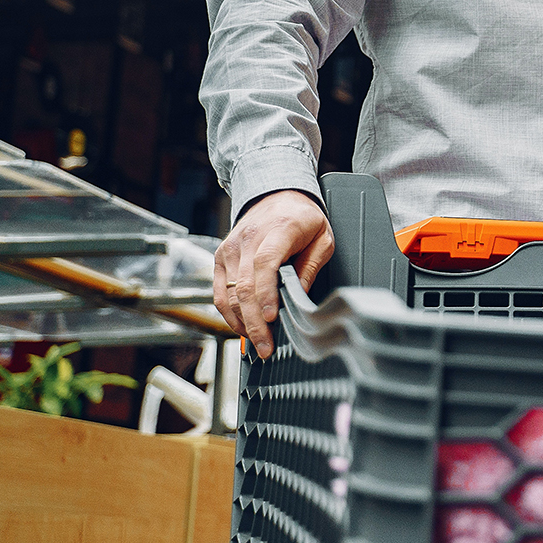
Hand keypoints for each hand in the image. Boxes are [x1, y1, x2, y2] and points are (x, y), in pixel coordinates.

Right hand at [213, 190, 334, 358]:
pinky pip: (220, 291)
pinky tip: (243, 327)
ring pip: (229, 293)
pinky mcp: (221, 257)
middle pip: (244, 285)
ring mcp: (230, 249)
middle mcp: (248, 239)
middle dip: (254, 321)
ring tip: (257, 342)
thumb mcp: (322, 237)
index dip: (265, 294)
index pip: (265, 265)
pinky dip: (229, 313)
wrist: (276, 195)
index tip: (271, 318)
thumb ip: (311, 266)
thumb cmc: (303, 218)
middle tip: (266, 346)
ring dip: (241, 322)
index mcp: (277, 230)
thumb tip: (300, 297)